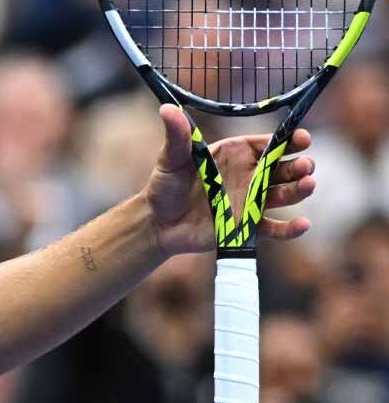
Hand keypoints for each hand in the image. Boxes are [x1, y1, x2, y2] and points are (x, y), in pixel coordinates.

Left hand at [144, 104, 314, 256]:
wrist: (158, 223)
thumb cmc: (165, 185)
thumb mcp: (171, 159)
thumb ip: (177, 136)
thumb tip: (166, 108)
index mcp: (239, 153)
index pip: (271, 143)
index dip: (290, 139)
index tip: (303, 138)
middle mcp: (251, 175)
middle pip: (285, 168)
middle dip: (300, 166)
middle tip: (304, 167)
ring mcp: (252, 201)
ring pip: (285, 194)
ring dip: (300, 190)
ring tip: (308, 185)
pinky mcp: (248, 226)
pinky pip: (273, 228)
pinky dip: (289, 229)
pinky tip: (302, 225)